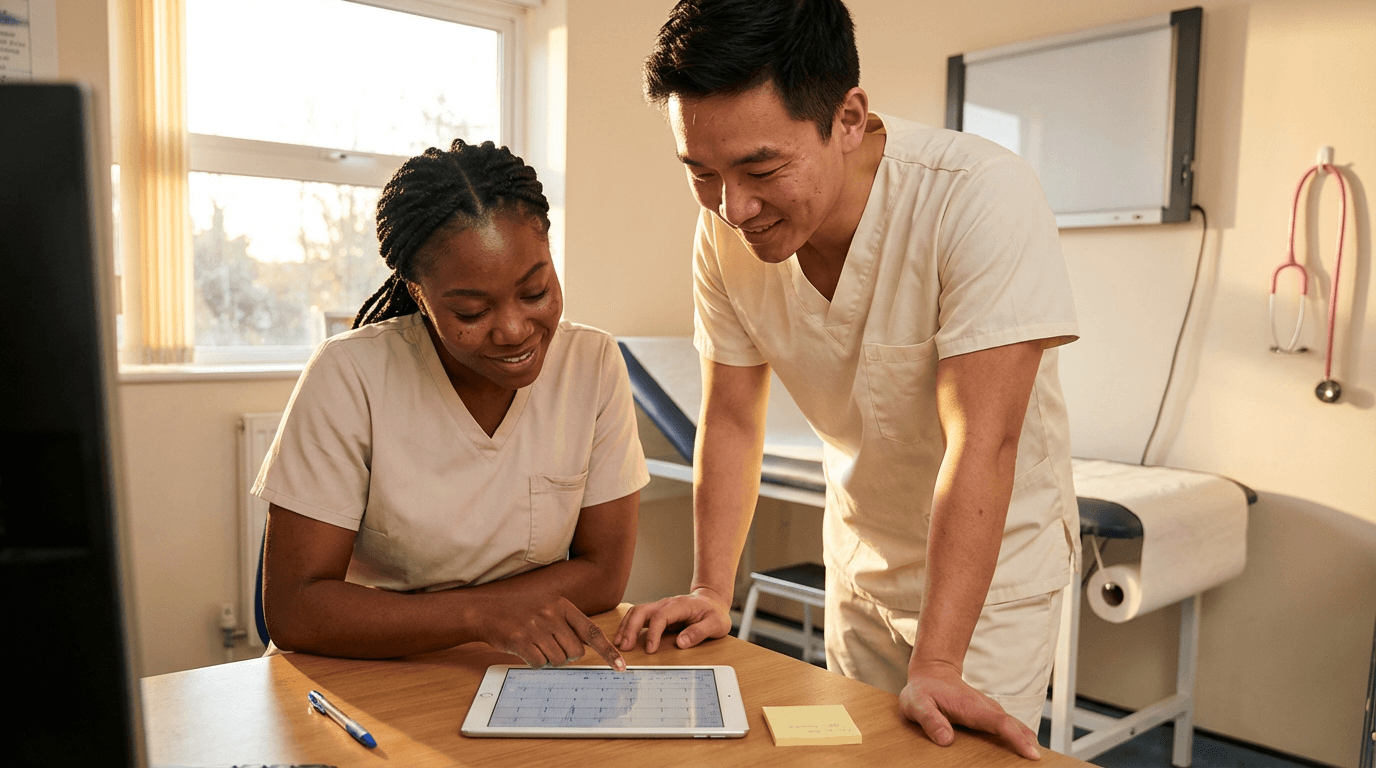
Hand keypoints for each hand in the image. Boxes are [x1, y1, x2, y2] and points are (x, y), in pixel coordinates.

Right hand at [478, 594, 624, 670]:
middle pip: (575, 652)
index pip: (592, 632)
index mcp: (562, 605)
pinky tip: (526, 649)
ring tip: (536, 644)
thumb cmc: (520, 610)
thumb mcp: (548, 606)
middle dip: (566, 655)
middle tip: (550, 645)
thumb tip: (587, 647)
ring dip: (549, 658)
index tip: (621, 666)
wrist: (486, 610)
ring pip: (558, 660)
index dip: (608, 651)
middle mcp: (551, 615)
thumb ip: (567, 623)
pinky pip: (540, 663)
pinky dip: (535, 662)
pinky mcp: (521, 641)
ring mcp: (536, 628)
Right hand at [613, 588, 731, 652]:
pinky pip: (637, 618)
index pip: (661, 616)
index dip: (653, 633)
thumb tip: (680, 643)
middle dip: (630, 628)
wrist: (711, 602)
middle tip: (624, 647)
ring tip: (619, 645)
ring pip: (636, 613)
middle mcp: (665, 604)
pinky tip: (622, 639)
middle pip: (642, 611)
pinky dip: (627, 627)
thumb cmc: (714, 614)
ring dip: (625, 628)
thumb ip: (700, 632)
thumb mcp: (716, 624)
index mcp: (680, 605)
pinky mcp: (655, 614)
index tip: (650, 650)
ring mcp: (659, 608)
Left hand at [899, 660, 1040, 759]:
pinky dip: (1021, 740)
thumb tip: (946, 740)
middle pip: (1016, 727)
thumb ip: (930, 720)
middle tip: (1039, 764)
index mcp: (972, 708)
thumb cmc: (923, 690)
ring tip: (1035, 762)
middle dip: (1030, 745)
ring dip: (1028, 743)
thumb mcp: (917, 704)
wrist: (932, 672)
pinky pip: (1010, 729)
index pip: (1001, 723)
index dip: (1017, 739)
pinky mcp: (990, 717)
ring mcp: (990, 712)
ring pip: (1016, 728)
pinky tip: (1025, 754)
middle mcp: (987, 709)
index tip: (1032, 754)